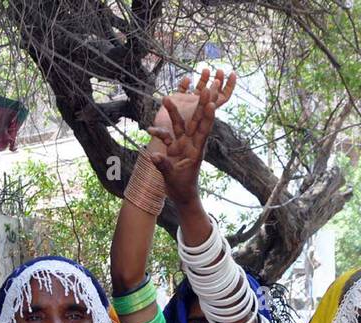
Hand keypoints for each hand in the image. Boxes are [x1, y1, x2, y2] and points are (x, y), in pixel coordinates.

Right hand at [148, 70, 236, 204]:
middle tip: (204, 88)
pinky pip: (166, 137)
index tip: (211, 103)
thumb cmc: (182, 188)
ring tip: (165, 99)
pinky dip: (158, 133)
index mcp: (196, 150)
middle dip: (199, 106)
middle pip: (196, 122)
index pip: (204, 131)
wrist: (182, 195)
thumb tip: (153, 156)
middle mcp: (191, 144)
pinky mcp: (173, 148)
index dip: (208, 117)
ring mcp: (182, 144)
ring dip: (173, 112)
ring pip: (179, 125)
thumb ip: (163, 166)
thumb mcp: (172, 178)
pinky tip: (149, 130)